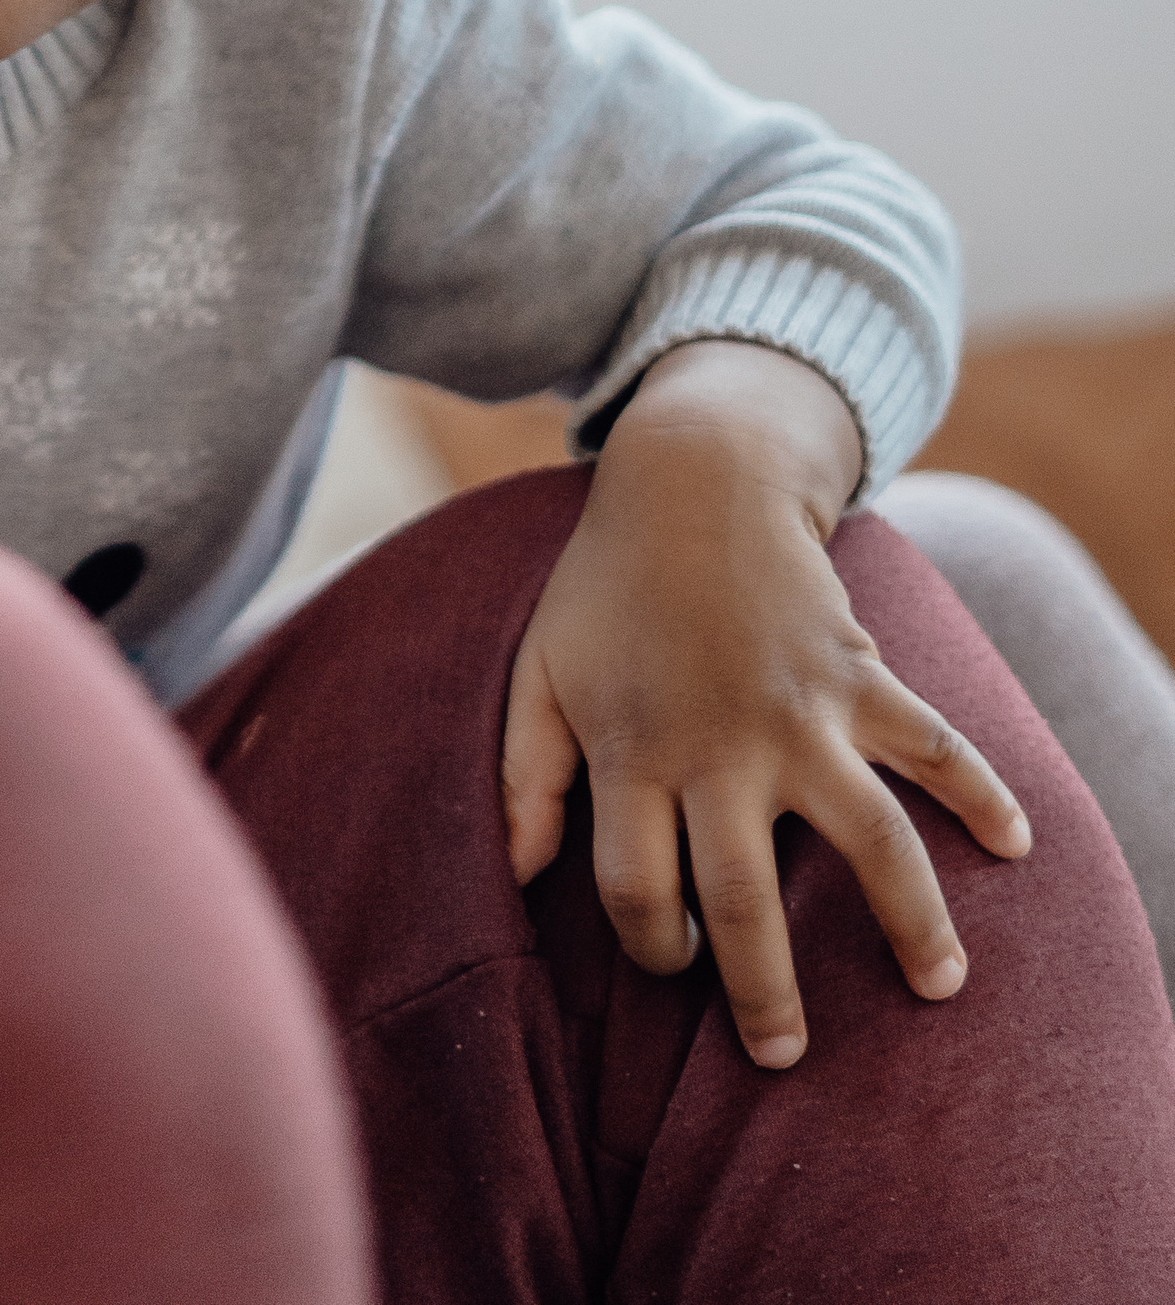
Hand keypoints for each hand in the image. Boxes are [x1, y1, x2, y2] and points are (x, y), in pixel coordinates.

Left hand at [501, 341, 1031, 1069]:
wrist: (693, 479)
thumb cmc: (606, 585)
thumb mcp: (539, 669)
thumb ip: (523, 772)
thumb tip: (518, 871)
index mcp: (634, 751)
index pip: (636, 888)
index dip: (650, 944)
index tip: (672, 962)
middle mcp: (721, 747)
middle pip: (743, 899)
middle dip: (763, 992)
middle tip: (782, 1055)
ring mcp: (802, 714)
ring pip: (870, 842)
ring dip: (911, 922)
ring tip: (937, 987)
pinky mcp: (860, 677)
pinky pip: (935, 745)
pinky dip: (983, 793)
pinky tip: (1016, 845)